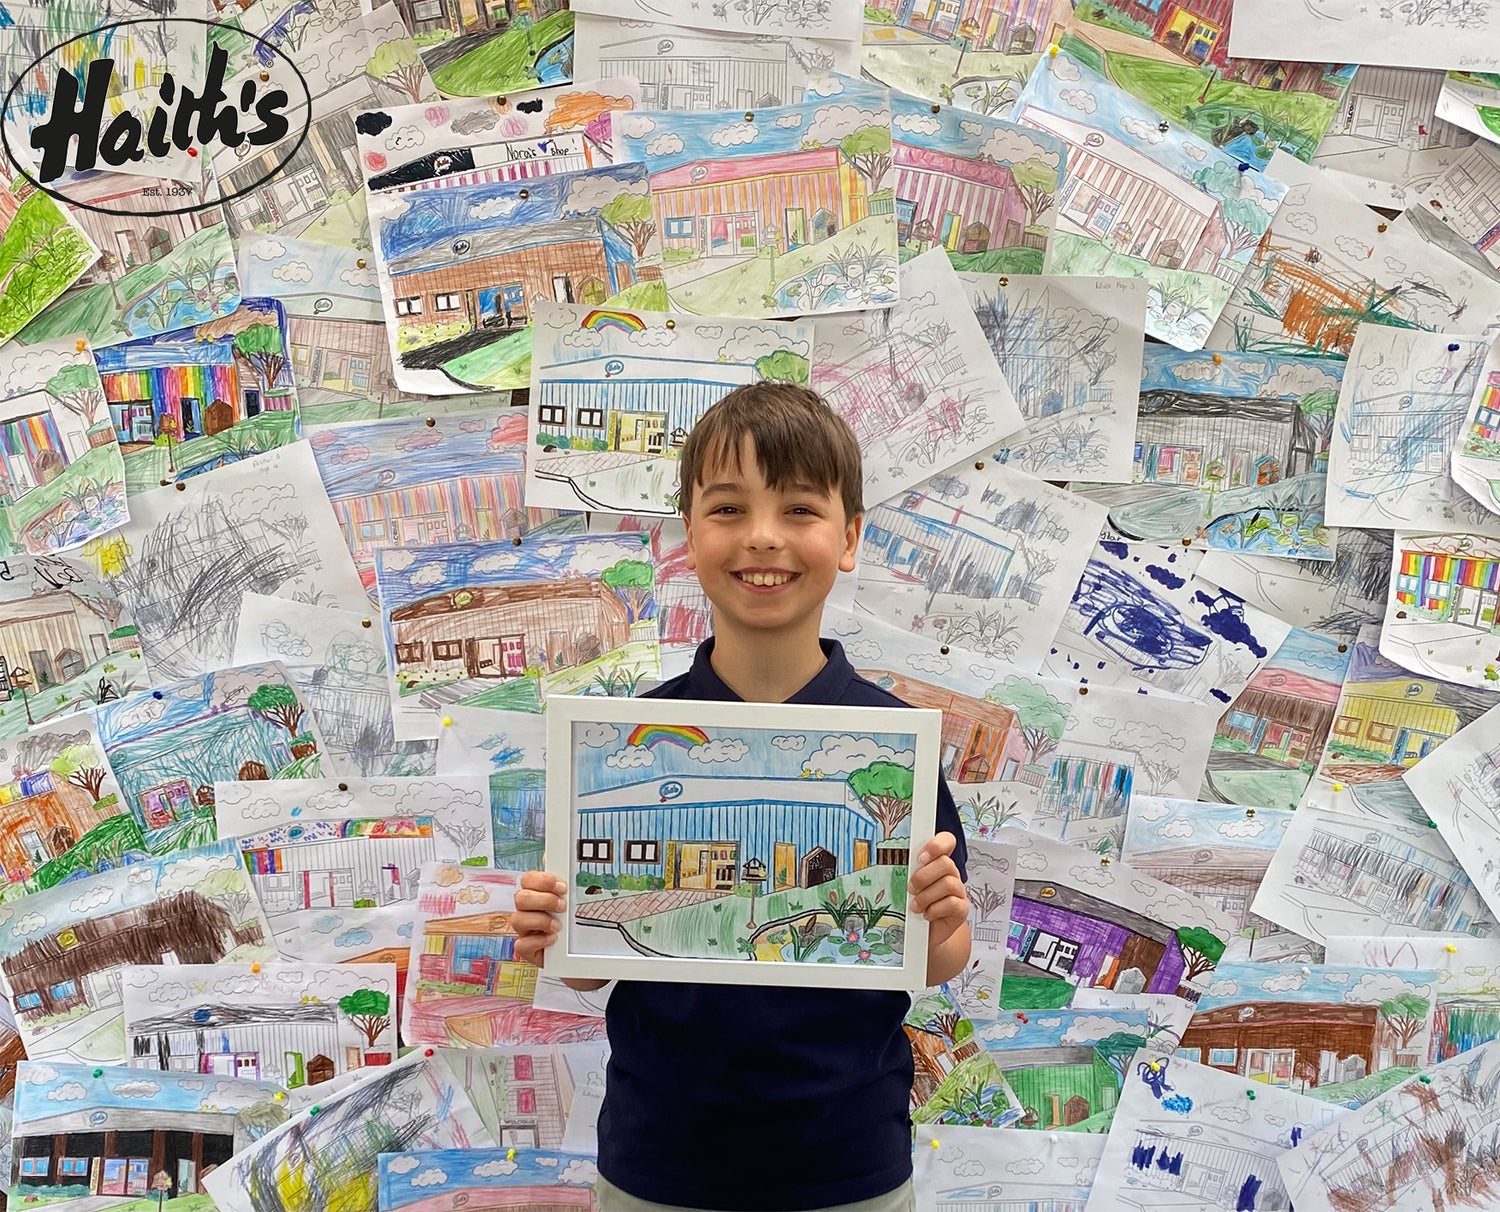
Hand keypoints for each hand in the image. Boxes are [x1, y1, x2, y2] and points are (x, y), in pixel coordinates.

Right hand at [512, 871, 566, 966]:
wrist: (575, 951)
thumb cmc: (570, 923)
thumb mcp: (570, 899)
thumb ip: (560, 880)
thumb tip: (549, 856)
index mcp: (536, 895)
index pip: (528, 879)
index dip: (543, 881)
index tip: (562, 887)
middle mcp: (526, 911)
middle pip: (520, 897)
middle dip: (543, 900)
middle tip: (562, 906)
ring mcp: (524, 930)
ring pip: (517, 919)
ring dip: (540, 921)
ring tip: (558, 926)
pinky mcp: (526, 949)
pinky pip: (521, 945)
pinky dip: (537, 941)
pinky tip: (552, 939)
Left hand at [909, 832, 968, 949]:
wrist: (924, 934)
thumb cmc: (916, 905)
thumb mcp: (910, 885)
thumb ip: (909, 871)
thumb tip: (898, 861)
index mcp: (938, 863)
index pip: (947, 841)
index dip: (936, 845)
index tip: (920, 857)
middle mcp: (951, 874)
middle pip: (946, 863)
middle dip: (924, 876)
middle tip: (911, 888)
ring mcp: (958, 892)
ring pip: (948, 884)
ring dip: (926, 896)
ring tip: (916, 906)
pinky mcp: (961, 909)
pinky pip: (951, 904)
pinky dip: (935, 909)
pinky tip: (927, 914)